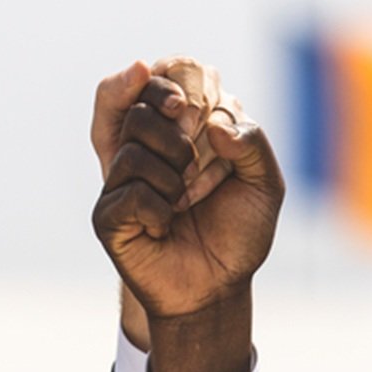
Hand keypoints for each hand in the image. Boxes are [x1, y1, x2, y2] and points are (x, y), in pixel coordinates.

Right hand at [92, 77, 284, 371]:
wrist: (216, 289)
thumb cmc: (237, 233)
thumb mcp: (264, 184)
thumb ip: (252, 142)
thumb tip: (214, 123)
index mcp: (174, 134)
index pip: (154, 86)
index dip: (165, 82)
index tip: (186, 104)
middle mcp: (141, 152)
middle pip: (138, 110)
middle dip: (174, 134)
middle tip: (194, 164)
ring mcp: (119, 183)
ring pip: (133, 150)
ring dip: (173, 177)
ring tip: (183, 203)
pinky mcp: (106, 215)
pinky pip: (128, 192)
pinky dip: (158, 208)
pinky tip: (164, 226)